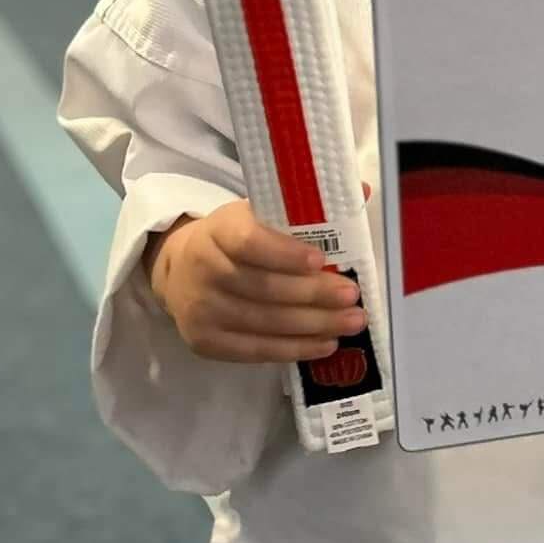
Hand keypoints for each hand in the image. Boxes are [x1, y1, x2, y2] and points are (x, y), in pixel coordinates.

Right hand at [146, 199, 367, 364]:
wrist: (181, 270)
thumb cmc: (234, 239)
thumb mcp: (258, 212)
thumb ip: (305, 207)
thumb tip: (362, 191)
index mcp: (218, 230)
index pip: (249, 243)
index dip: (285, 254)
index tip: (322, 260)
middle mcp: (205, 269)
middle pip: (264, 288)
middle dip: (314, 294)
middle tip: (352, 295)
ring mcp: (202, 310)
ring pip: (265, 323)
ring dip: (314, 325)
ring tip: (350, 321)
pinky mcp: (205, 343)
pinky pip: (256, 350)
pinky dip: (295, 349)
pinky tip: (325, 343)